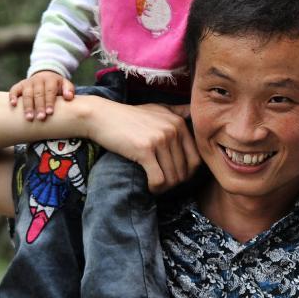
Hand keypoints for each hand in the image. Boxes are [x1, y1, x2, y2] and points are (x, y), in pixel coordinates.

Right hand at [9, 70, 74, 120]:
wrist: (44, 76)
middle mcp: (38, 80)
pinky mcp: (20, 85)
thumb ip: (69, 89)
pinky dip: (12, 96)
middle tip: (40, 118)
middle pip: (38, 93)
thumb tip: (69, 97)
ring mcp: (28, 82)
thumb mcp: (65, 84)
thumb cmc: (56, 86)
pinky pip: (14, 89)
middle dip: (39, 106)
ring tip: (29, 118)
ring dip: (27, 106)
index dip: (49, 101)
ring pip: (27, 94)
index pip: (49, 91)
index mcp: (50, 79)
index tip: (50, 112)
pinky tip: (13, 105)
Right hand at [85, 100, 200, 192]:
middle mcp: (173, 129)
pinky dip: (155, 188)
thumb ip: (177, 111)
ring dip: (164, 188)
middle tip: (163, 185)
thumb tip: (192, 113)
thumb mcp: (157, 109)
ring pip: (173, 177)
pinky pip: (158, 179)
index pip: (196, 158)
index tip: (174, 177)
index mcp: (179, 123)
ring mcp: (160, 139)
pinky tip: (149, 187)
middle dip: (175, 183)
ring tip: (155, 187)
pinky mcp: (145, 149)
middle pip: (185, 170)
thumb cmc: (129, 116)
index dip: (187, 173)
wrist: (102, 116)